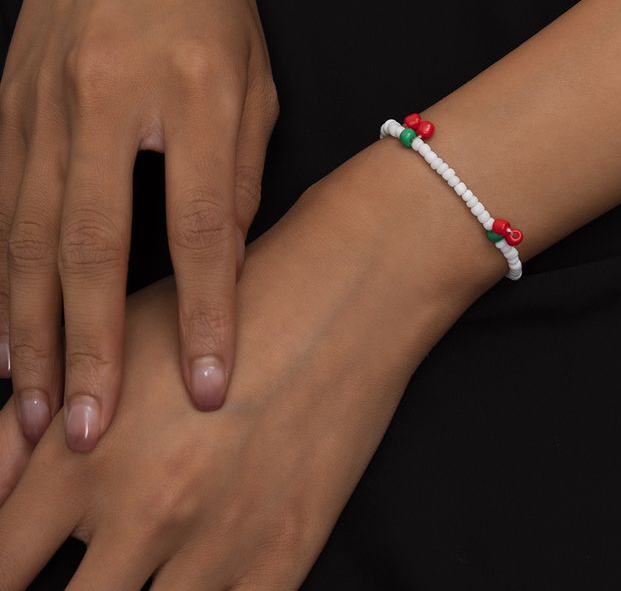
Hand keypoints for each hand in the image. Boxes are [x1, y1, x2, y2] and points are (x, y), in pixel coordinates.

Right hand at [0, 0, 277, 450]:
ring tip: (31, 412)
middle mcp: (106, 104)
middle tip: (87, 434)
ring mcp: (42, 106)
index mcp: (192, 94)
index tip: (207, 388)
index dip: (204, 314)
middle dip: (88, 349)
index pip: (199, 227)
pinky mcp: (6, 107)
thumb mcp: (252, 79)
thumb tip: (221, 265)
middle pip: (92, 247)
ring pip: (27, 239)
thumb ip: (238, 174)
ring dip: (28, 333)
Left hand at [0, 142, 488, 590]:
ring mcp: (216, 546)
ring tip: (144, 565)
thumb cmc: (227, 316)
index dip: (1, 576)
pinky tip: (197, 579)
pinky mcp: (280, 559)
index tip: (17, 576)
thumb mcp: (116, 347)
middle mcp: (141, 513)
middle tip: (95, 567)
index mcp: (81, 459)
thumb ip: (22, 426)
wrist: (341, 303)